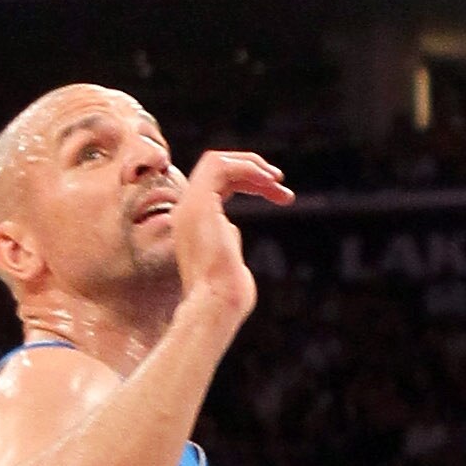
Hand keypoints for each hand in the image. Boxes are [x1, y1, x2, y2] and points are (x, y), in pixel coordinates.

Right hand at [171, 148, 288, 327]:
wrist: (218, 303)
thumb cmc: (228, 293)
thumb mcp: (229, 260)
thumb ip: (227, 240)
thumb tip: (232, 231)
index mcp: (193, 222)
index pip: (218, 185)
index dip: (248, 182)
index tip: (276, 191)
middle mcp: (186, 210)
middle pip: (216, 168)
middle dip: (252, 169)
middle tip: (280, 180)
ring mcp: (189, 205)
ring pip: (216, 161)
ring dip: (251, 165)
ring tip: (277, 179)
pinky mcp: (199, 203)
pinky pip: (219, 166)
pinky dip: (246, 168)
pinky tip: (268, 182)